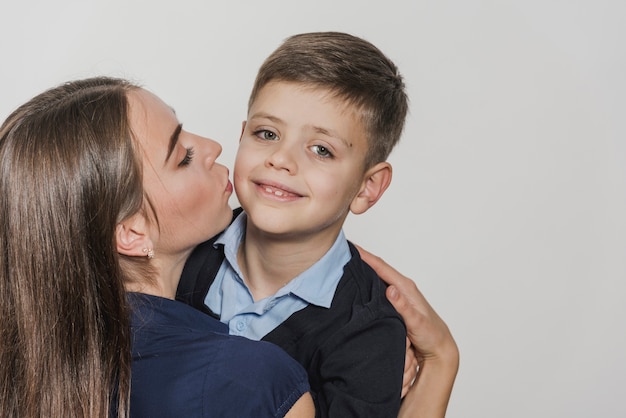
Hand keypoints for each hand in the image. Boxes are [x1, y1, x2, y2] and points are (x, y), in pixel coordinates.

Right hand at [357, 245, 458, 417]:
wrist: (438, 348)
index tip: (350, 247)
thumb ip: (404, 307)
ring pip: (377, 278)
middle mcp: (401, 288)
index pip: (382, 267)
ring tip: (345, 264)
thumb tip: (390, 290)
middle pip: (377, 268)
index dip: (365, 256)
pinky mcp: (394, 303)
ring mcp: (397, 295)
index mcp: (406, 287)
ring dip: (363, 271)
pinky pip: (377, 289)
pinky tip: (358, 284)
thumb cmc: (431, 334)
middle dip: (360, 259)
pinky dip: (367, 283)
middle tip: (341, 253)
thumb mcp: (417, 322)